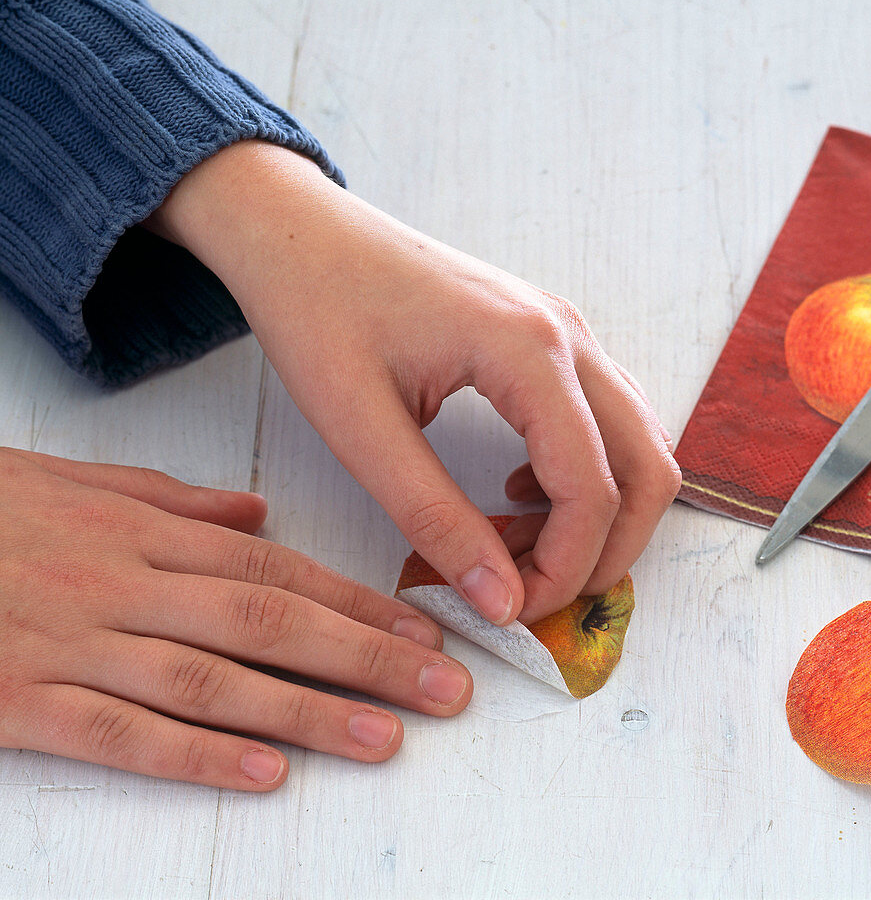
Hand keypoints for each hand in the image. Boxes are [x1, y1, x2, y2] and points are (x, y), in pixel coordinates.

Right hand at [0, 448, 470, 789]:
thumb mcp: (77, 482)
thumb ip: (172, 500)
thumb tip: (256, 515)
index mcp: (144, 532)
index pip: (279, 568)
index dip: (359, 602)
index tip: (425, 630)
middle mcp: (126, 583)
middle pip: (269, 621)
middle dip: (366, 657)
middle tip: (444, 689)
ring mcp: (76, 641)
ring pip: (213, 679)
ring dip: (307, 711)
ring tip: (385, 736)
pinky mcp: (22, 698)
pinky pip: (121, 732)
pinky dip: (196, 756)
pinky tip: (264, 774)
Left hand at [147, 141, 680, 624]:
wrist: (298, 230)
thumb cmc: (316, 310)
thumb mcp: (360, 427)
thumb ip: (436, 518)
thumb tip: (501, 603)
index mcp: (529, 351)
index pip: (593, 488)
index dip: (566, 570)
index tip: (512, 613)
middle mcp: (569, 335)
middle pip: (649, 468)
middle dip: (609, 550)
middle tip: (537, 594)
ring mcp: (567, 330)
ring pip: (637, 443)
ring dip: (600, 513)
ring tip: (520, 549)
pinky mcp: (550, 336)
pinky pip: (604, 418)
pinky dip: (584, 473)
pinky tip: (514, 493)